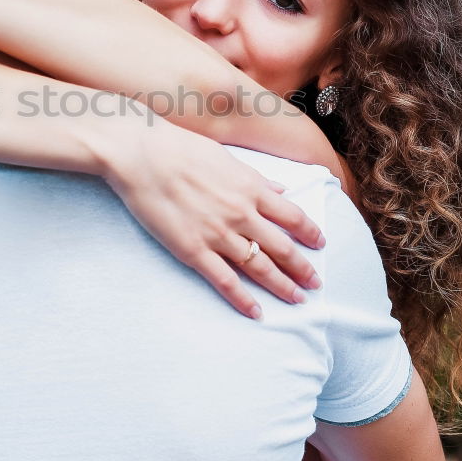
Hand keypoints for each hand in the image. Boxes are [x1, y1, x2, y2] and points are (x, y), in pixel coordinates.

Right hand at [105, 110, 323, 318]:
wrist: (141, 154)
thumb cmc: (180, 147)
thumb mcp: (226, 157)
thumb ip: (256, 178)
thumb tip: (281, 188)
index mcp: (250, 188)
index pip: (293, 216)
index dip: (311, 233)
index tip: (320, 244)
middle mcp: (241, 213)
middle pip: (283, 247)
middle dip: (303, 268)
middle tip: (316, 283)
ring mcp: (218, 234)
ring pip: (259, 267)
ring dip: (282, 286)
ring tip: (298, 300)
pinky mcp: (193, 250)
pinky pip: (225, 281)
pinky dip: (243, 300)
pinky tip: (256, 312)